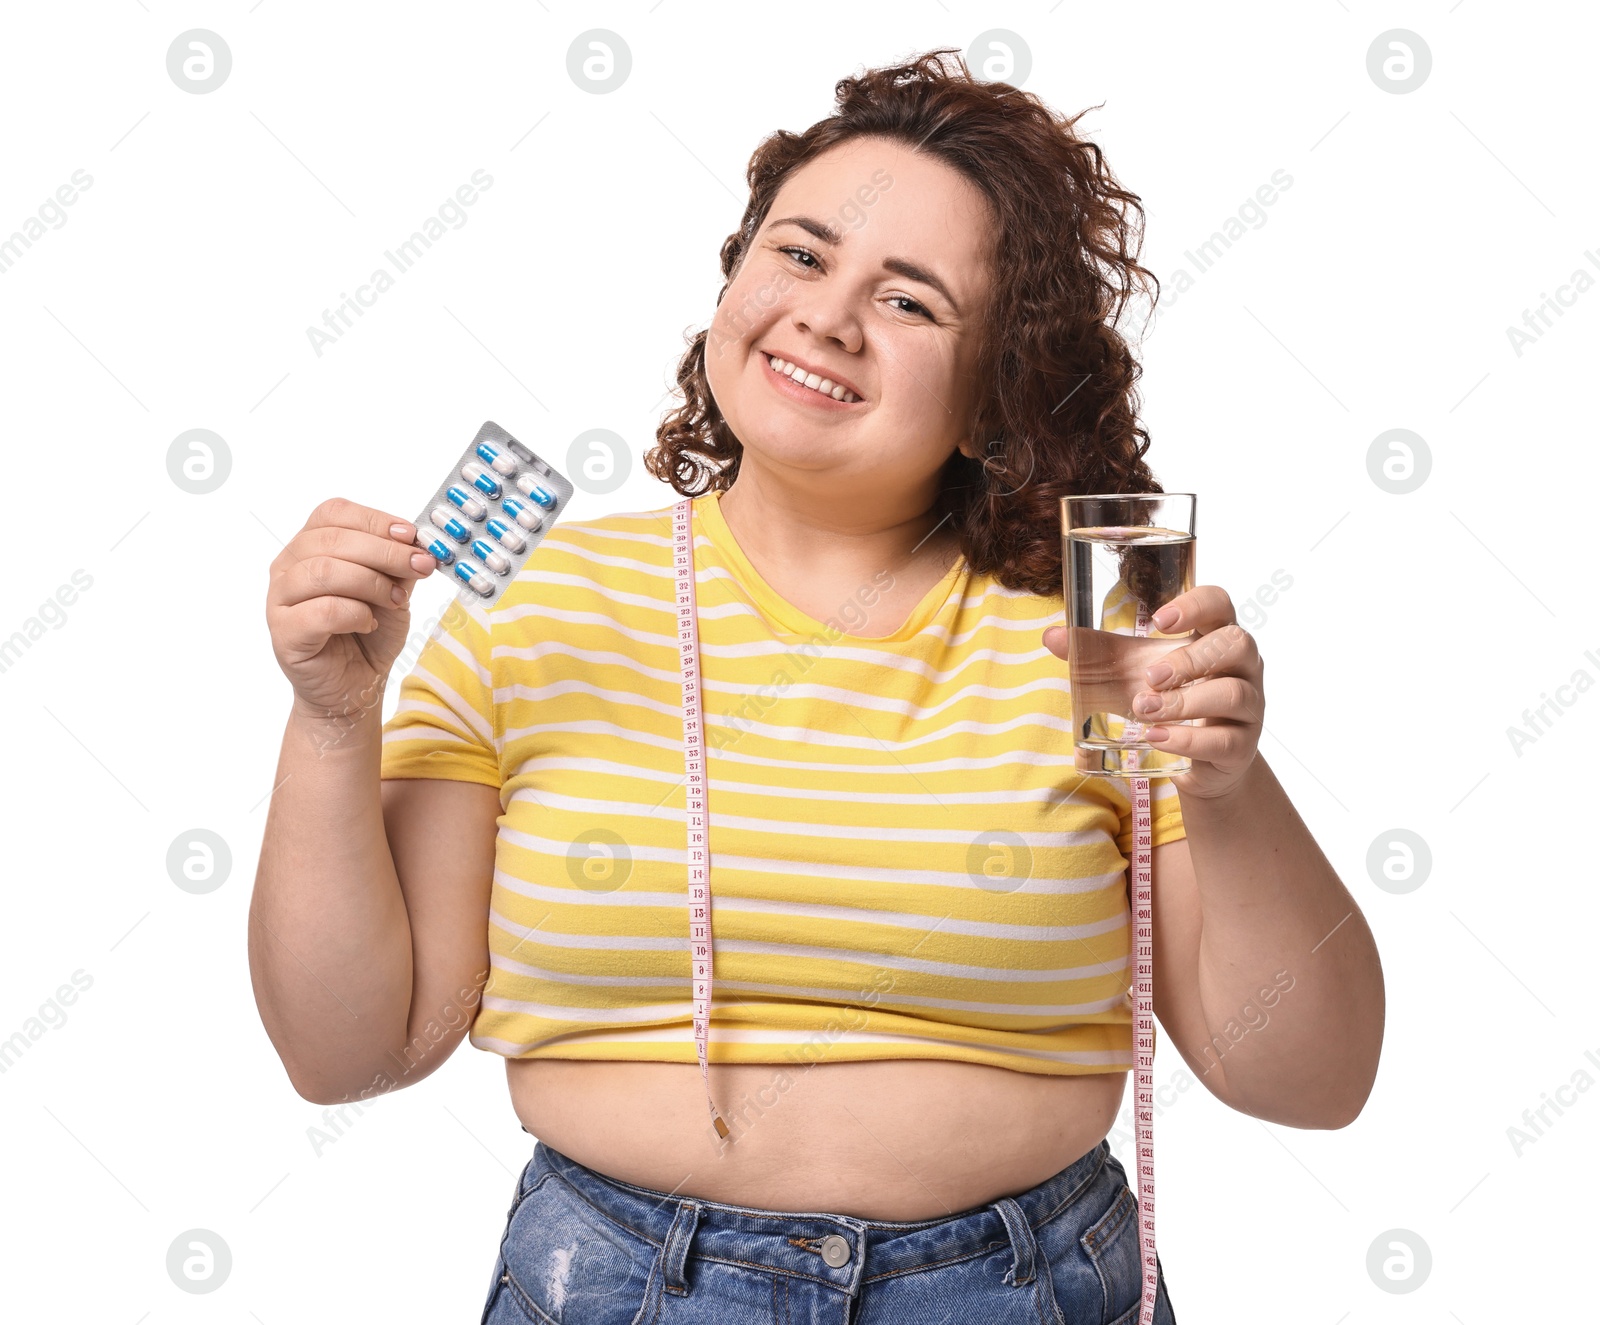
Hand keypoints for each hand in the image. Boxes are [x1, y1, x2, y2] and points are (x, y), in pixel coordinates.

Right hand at [266, 497, 437, 720]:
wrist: (355, 687)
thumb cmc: (369, 634)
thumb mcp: (394, 590)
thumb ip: (399, 565)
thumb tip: (417, 542)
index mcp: (310, 546)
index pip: (333, 513)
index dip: (374, 520)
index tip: (410, 535)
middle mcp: (288, 567)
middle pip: (331, 540)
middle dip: (385, 551)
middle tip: (420, 567)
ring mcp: (279, 599)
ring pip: (324, 571)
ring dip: (372, 583)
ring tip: (396, 601)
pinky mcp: (284, 633)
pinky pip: (322, 610)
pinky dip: (355, 613)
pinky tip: (368, 623)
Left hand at [1042, 584, 1263, 800]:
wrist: (1197, 762)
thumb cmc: (1169, 701)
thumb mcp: (1131, 674)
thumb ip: (1097, 653)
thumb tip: (1051, 636)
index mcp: (1214, 636)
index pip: (1220, 603)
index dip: (1196, 605)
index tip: (1159, 620)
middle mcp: (1242, 666)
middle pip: (1235, 644)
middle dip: (1189, 659)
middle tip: (1149, 677)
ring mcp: (1248, 706)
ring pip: (1233, 693)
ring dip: (1184, 701)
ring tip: (1144, 710)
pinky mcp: (1243, 746)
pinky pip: (1225, 739)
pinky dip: (1187, 739)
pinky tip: (1158, 738)